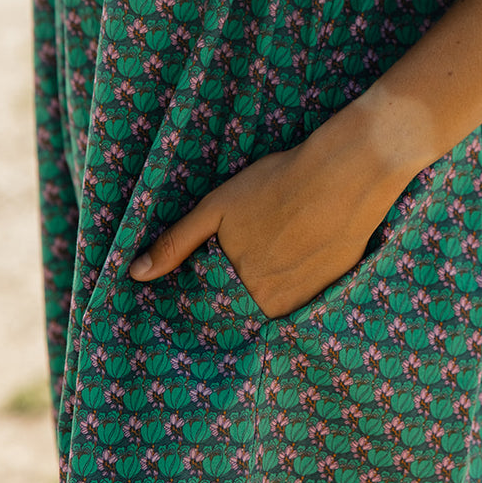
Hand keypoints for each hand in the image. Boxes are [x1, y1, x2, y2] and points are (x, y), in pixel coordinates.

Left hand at [128, 101, 415, 318]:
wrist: (346, 175)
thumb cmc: (276, 184)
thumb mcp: (217, 208)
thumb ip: (177, 243)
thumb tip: (135, 275)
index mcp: (238, 289)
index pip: (211, 307)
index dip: (208, 290)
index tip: (211, 274)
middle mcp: (270, 306)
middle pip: (242, 307)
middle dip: (238, 289)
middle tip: (252, 250)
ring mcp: (304, 301)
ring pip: (271, 305)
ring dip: (266, 288)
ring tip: (275, 248)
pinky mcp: (331, 291)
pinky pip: (302, 300)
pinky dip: (294, 283)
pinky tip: (298, 251)